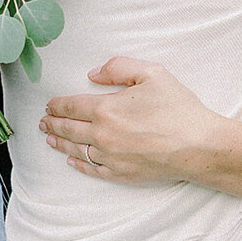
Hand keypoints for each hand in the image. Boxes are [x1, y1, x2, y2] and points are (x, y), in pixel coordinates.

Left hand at [40, 57, 221, 183]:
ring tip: (50, 138)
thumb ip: (119, 67)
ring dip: (60, 142)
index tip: (49, 105)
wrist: (198, 146)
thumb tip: (93, 74)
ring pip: (76, 149)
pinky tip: (71, 159)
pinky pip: (91, 169)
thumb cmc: (178, 109)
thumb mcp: (152, 73)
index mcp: (106, 109)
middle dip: (53, 123)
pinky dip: (78, 163)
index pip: (72, 106)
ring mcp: (110, 157)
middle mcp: (102, 135)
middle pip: (69, 128)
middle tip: (43, 121)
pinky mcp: (120, 174)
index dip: (57, 105)